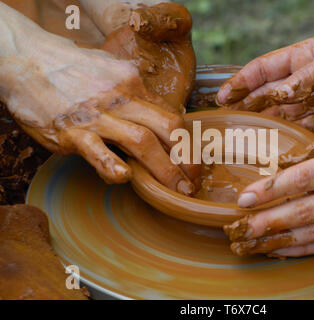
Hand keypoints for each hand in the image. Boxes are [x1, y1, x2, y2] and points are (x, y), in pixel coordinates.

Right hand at [0, 12, 197, 193]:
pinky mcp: (72, 132)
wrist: (27, 61)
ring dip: (165, 170)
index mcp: (134, 84)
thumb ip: (136, 93)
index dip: (188, 143)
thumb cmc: (73, 70)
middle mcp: (121, 98)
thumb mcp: (112, 72)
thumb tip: (161, 113)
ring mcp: (97, 116)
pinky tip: (125, 178)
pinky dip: (114, 167)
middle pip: (167, 127)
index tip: (194, 163)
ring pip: (141, 142)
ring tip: (177, 190)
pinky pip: (98, 152)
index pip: (171, 115)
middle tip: (194, 182)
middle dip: (187, 158)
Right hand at [216, 23, 313, 136]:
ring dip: (262, 128)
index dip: (240, 82)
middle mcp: (304, 82)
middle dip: (245, 108)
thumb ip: (309, 76)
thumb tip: (277, 94)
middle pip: (266, 96)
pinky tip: (274, 150)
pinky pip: (302, 133)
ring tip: (242, 141)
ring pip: (280, 117)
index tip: (221, 96)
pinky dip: (287, 142)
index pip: (263, 69)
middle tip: (225, 124)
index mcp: (303, 57)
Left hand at [224, 124, 313, 256]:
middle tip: (239, 228)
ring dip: (280, 240)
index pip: (303, 177)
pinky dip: (305, 249)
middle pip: (304, 211)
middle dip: (267, 222)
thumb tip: (291, 162)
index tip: (245, 198)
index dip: (270, 189)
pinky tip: (283, 250)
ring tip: (253, 244)